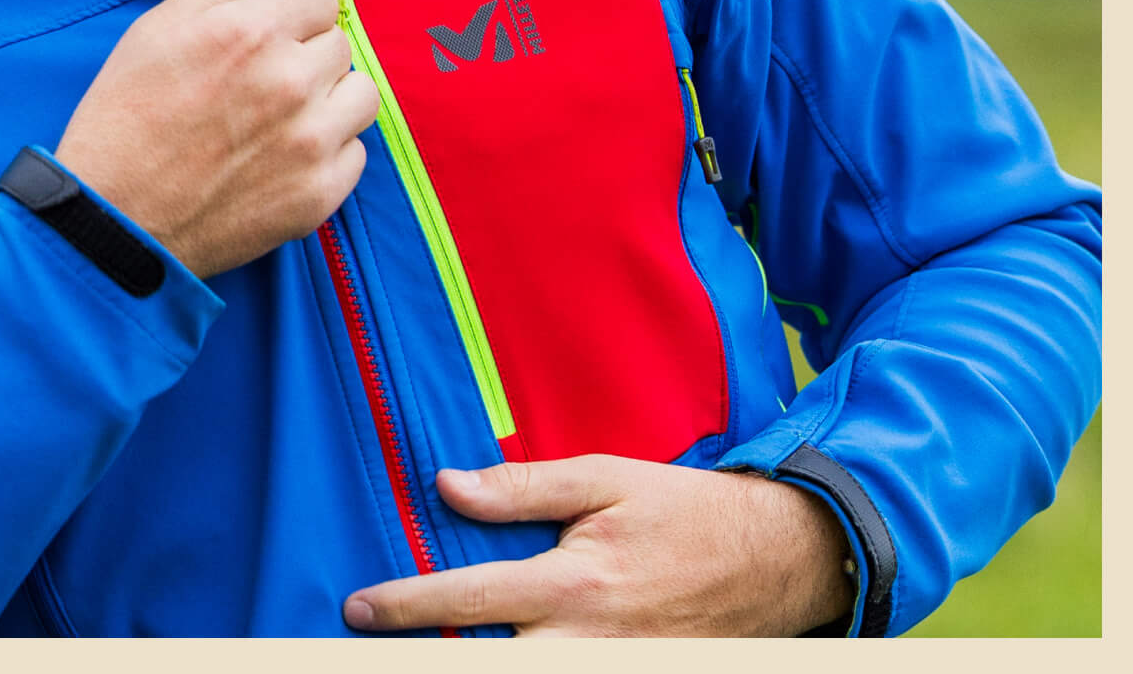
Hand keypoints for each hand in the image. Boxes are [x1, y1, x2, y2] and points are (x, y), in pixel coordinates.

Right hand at [54, 0, 378, 278]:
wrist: (112, 218)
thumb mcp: (159, 28)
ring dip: (330, 98)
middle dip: (306, 52)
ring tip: (285, 115)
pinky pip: (356, 153)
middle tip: (262, 79)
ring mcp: (311, 141)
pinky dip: (328, 152)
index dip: (291, 9)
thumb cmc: (126, 116)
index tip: (267, 33)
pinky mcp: (319, 194)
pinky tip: (284, 156)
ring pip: (361, 94)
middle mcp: (291, 81)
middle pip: (339, 42)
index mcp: (251, 31)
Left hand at [343, 454, 853, 636]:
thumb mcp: (606, 477)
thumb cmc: (683, 509)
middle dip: (432, 660)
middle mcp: (585, 641)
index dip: (406, 606)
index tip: (358, 609)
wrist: (773, 560)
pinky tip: (509, 646)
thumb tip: (449, 487)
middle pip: (490, 664)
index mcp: (572, 581)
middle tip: (373, 647)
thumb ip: (524, 487)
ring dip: (479, 660)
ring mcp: (612, 670)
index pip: (468, 598)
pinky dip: (532, 663)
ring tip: (431, 649)